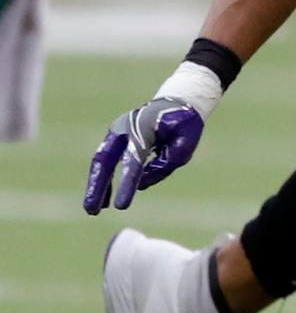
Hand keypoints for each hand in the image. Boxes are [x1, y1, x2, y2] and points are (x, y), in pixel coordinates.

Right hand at [84, 98, 205, 212]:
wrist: (177, 101)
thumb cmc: (184, 123)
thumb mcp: (186, 142)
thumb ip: (166, 162)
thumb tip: (141, 184)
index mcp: (143, 129)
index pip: (133, 161)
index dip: (126, 184)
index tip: (121, 206)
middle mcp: (124, 129)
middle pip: (104, 160)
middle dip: (97, 186)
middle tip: (91, 211)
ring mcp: (117, 132)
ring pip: (102, 161)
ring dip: (98, 185)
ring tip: (94, 209)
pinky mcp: (116, 138)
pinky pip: (107, 160)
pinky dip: (105, 178)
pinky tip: (105, 199)